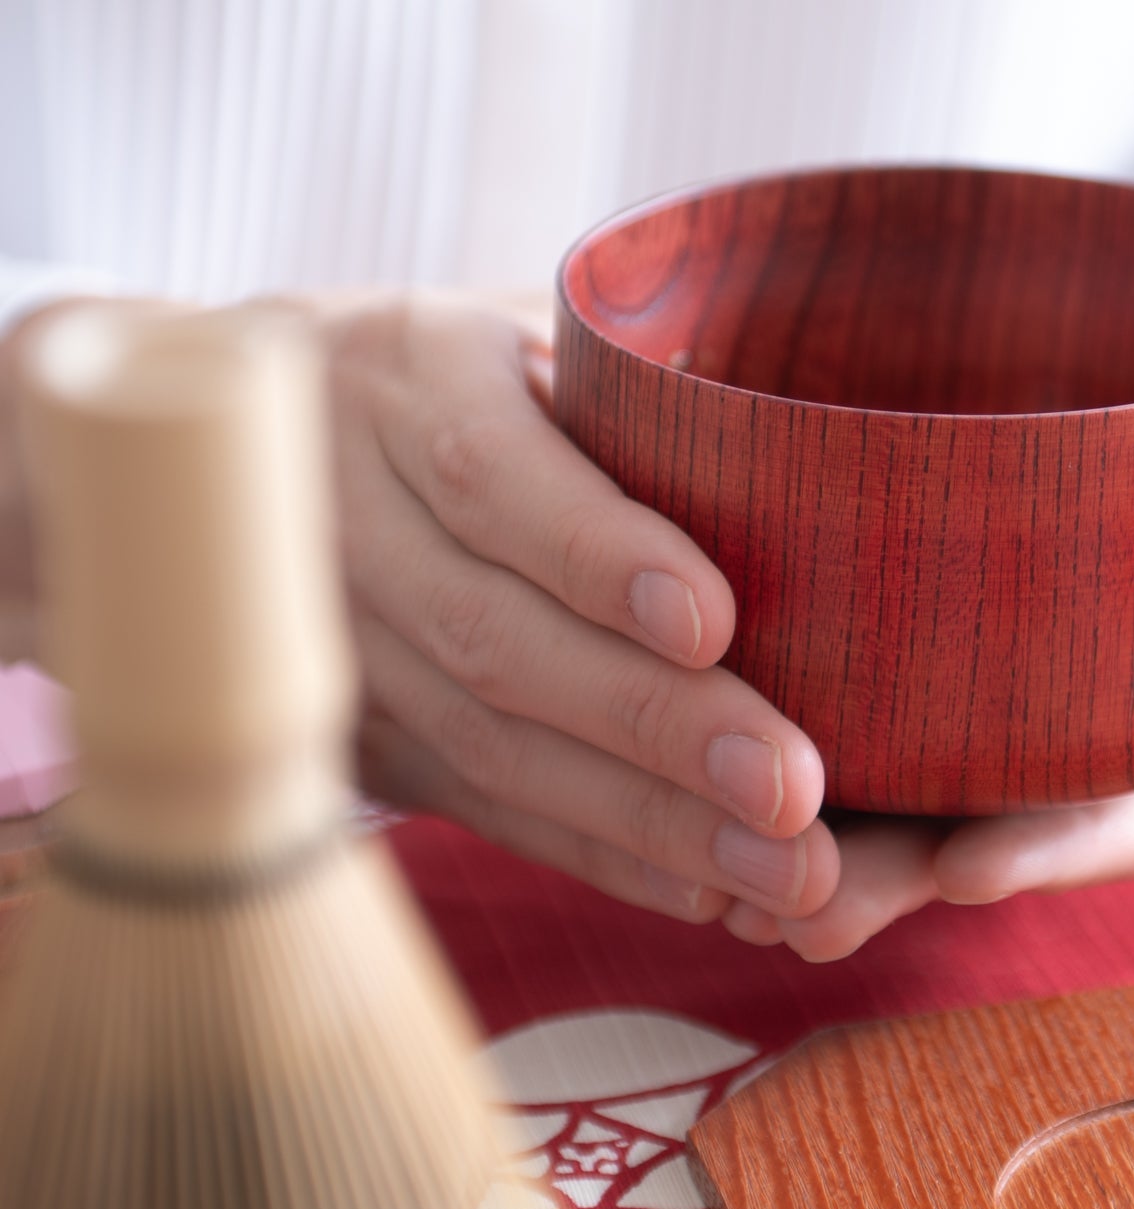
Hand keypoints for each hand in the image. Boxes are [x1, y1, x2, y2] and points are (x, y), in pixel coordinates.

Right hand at [306, 293, 839, 922]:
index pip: (489, 474)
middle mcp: (349, 514)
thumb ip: (630, 373)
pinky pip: (484, 806)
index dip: (597, 554)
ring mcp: (338, 643)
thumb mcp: (522, 322)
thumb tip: (815, 438)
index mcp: (405, 376)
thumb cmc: (458, 370)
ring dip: (648, 818)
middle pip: (497, 638)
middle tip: (790, 788)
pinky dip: (601, 853)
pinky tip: (706, 886)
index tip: (712, 620)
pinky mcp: (363, 737)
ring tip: (785, 868)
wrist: (243, 449)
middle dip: (654, 724)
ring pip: (491, 745)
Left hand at [721, 362, 1133, 958]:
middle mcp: (1113, 731)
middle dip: (913, 874)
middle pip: (1012, 830)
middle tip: (804, 899)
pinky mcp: (955, 659)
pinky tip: (712, 785)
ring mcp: (1031, 703)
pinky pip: (884, 731)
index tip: (966, 863)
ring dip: (837, 849)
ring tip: (733, 875)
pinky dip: (807, 763)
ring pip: (929, 801)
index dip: (1064, 846)